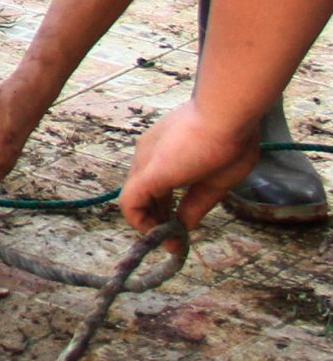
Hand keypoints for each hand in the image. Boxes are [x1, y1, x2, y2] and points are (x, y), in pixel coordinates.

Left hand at [123, 100, 261, 234]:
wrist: (227, 116)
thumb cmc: (230, 141)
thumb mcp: (215, 181)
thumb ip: (196, 203)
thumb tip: (185, 225)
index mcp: (166, 151)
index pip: (156, 185)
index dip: (165, 210)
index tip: (181, 230)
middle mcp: (149, 154)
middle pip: (143, 193)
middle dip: (157, 220)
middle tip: (174, 242)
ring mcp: (145, 162)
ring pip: (134, 199)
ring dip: (149, 225)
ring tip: (169, 243)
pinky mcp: (148, 173)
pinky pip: (131, 203)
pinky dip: (141, 223)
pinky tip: (159, 236)